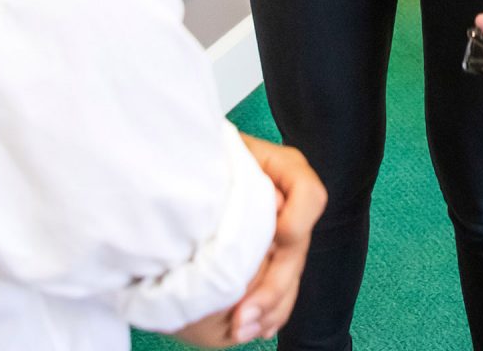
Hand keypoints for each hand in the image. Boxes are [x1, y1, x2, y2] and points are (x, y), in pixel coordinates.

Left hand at [169, 136, 326, 345]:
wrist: (174, 166)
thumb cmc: (196, 154)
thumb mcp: (212, 152)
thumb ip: (232, 171)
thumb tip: (256, 212)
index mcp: (283, 170)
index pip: (309, 193)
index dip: (297, 219)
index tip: (277, 236)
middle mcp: (288, 202)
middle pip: (296, 249)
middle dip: (274, 287)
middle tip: (242, 317)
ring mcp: (280, 232)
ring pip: (290, 277)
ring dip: (270, 308)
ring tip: (242, 330)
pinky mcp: (268, 258)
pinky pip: (280, 291)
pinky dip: (268, 313)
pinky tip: (254, 328)